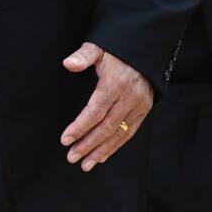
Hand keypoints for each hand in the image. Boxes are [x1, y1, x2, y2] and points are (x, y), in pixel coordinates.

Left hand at [60, 42, 152, 170]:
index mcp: (115, 84)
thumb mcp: (99, 47)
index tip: (66, 139)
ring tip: (85, 164)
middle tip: (71, 157)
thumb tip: (68, 64)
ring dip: (101, 151)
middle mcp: (128, 98)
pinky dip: (115, 146)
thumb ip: (83, 56)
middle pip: (106, 127)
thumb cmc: (117, 50)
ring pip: (119, 134)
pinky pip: (129, 133)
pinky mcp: (143, 111)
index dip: (80, 127)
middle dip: (88, 144)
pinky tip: (102, 156)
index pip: (95, 111)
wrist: (145, 51)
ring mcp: (138, 107)